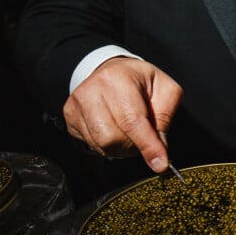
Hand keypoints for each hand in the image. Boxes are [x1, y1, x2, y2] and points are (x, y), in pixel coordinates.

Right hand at [63, 57, 182, 172]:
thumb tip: (160, 147)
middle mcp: (92, 91)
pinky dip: (107, 145)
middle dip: (134, 146)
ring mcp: (77, 105)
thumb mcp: (165, 89)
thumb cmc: (140, 80)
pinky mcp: (70, 116)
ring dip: (121, 148)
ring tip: (129, 133)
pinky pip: (90, 144)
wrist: (113, 70)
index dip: (147, 146)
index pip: (132, 121)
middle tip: (144, 137)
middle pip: (113, 138)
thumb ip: (165, 117)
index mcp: (117, 80)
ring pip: (101, 145)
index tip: (160, 164)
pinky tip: (114, 130)